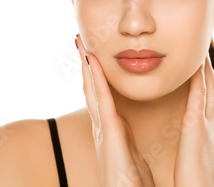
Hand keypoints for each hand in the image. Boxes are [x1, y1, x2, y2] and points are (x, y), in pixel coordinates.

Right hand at [75, 34, 154, 186]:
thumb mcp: (130, 154)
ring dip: (87, 66)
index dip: (95, 75)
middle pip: (92, 89)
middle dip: (86, 65)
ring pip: (93, 90)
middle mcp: (102, 127)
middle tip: (81, 41)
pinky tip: (92, 63)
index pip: (101, 96)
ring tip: (81, 44)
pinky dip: (96, 80)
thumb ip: (126, 138)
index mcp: (110, 130)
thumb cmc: (132, 184)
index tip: (93, 55)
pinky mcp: (108, 134)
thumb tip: (124, 124)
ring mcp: (103, 130)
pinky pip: (102, 101)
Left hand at [174, 53, 213, 186]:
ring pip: (208, 89)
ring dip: (206, 70)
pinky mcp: (194, 125)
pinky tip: (195, 64)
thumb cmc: (204, 184)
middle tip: (209, 55)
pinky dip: (197, 78)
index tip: (213, 76)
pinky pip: (196, 95)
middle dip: (213, 74)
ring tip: (203, 52)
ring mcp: (206, 124)